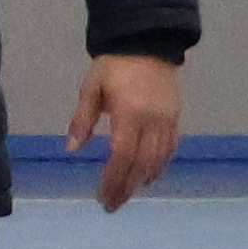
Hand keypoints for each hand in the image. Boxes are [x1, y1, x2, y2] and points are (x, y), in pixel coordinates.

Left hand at [70, 52, 181, 208]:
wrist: (147, 42)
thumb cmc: (114, 65)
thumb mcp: (91, 88)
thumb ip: (83, 119)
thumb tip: (72, 149)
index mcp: (130, 114)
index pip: (122, 156)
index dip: (113, 180)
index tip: (102, 196)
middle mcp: (153, 121)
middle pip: (141, 164)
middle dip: (126, 187)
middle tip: (112, 206)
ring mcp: (168, 120)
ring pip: (158, 159)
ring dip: (142, 180)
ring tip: (126, 195)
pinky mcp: (176, 117)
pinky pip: (170, 147)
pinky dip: (160, 165)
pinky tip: (149, 176)